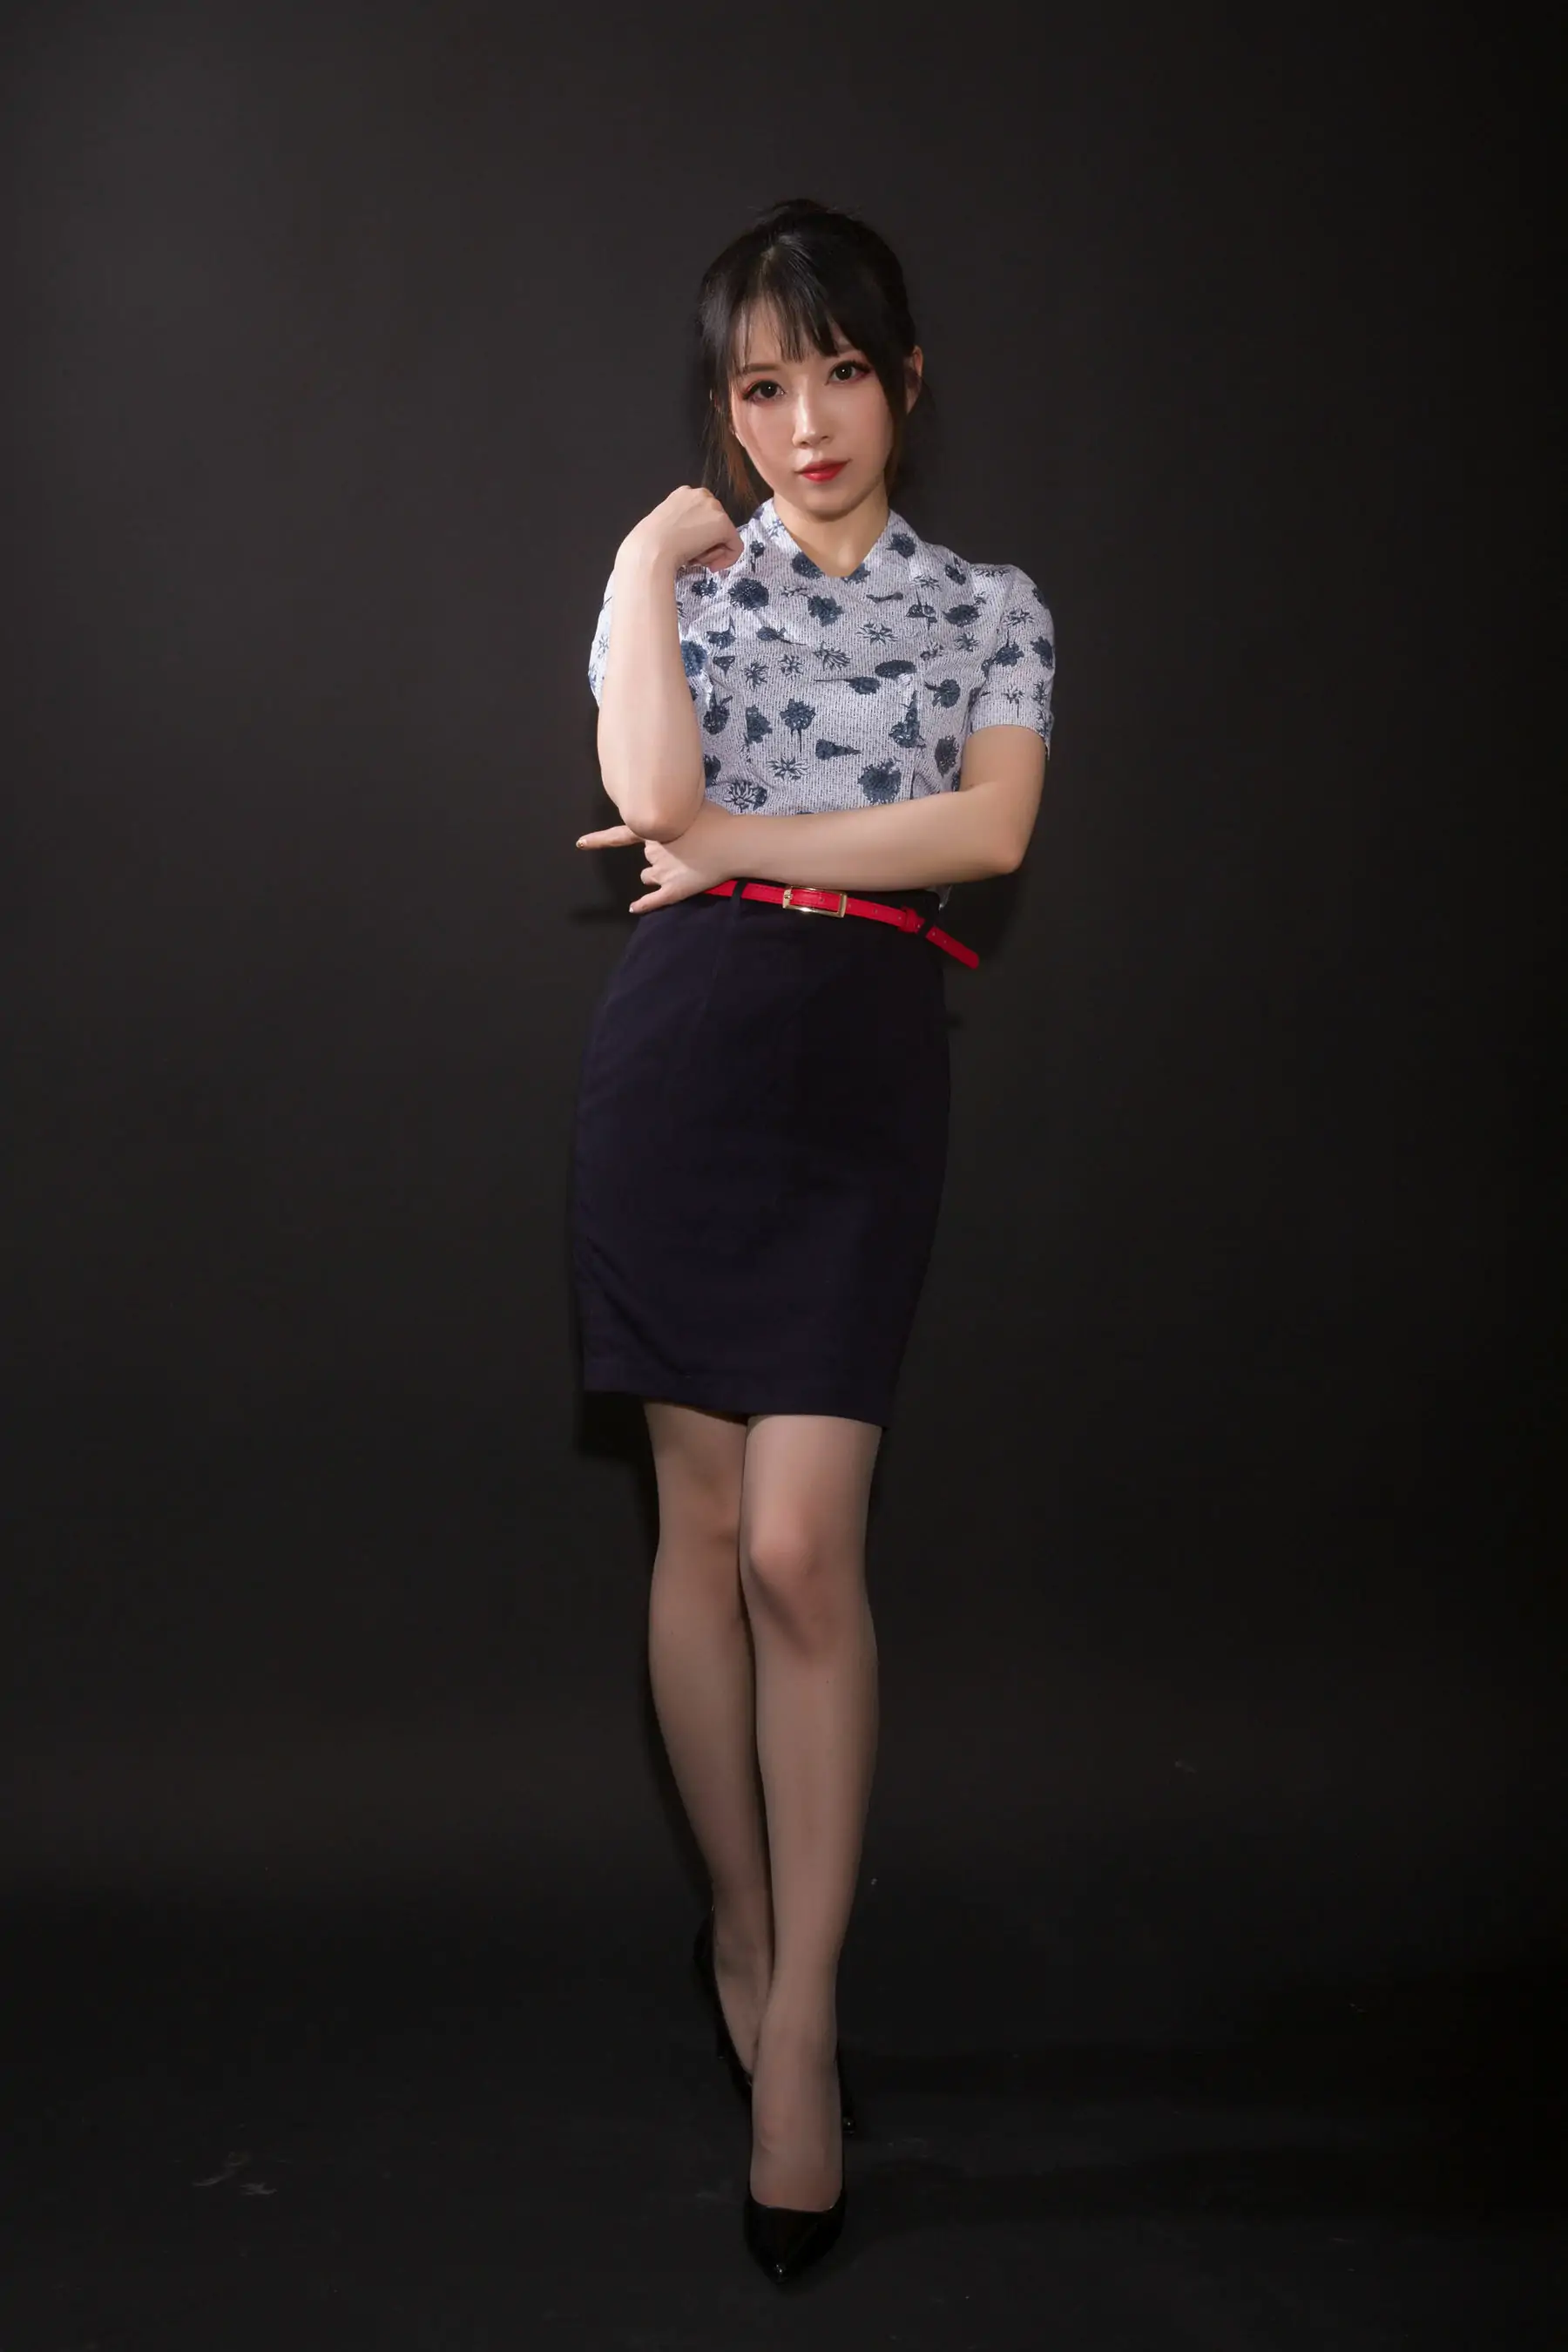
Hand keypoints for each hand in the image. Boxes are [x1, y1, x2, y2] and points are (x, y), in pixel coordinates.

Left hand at [576, 802, 736, 913]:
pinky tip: (635, 908)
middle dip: (657, 856)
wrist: (732, 843)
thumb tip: (674, 805)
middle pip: (646, 857)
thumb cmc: (715, 821)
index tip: (580, 844)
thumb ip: (677, 807)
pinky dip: (642, 905)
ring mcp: (662, 873)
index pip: (620, 835)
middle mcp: (653, 851)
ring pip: (648, 876)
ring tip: (680, 870)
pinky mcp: (673, 891)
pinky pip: (652, 901)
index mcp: (654, 830)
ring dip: (657, 875)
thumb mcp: (692, 804)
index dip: (598, 840)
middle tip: (680, 852)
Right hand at [619, 485, 743, 578]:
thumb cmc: (649, 544)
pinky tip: (712, 567)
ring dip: (713, 552)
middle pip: (716, 524)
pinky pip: (736, 546)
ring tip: (695, 559)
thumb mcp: (665, 526)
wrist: (650, 551)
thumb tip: (692, 539)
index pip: (703, 515)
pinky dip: (728, 560)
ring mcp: (713, 507)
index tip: (691, 550)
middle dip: (708, 544)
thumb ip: (681, 525)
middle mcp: (701, 494)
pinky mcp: (723, 524)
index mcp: (684, 493)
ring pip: (725, 535)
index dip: (700, 536)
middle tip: (694, 558)